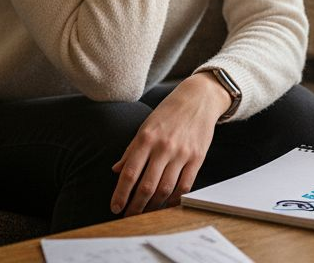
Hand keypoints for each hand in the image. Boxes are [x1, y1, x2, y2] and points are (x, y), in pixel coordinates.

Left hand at [109, 72, 230, 215]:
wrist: (198, 99)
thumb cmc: (168, 113)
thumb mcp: (145, 126)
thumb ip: (131, 150)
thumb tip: (117, 170)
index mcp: (146, 138)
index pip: (129, 173)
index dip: (121, 194)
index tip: (115, 207)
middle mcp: (163, 147)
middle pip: (147, 186)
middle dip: (135, 206)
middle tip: (128, 216)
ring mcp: (182, 153)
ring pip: (165, 189)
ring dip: (154, 206)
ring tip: (146, 212)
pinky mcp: (197, 158)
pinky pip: (185, 185)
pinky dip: (175, 199)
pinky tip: (167, 204)